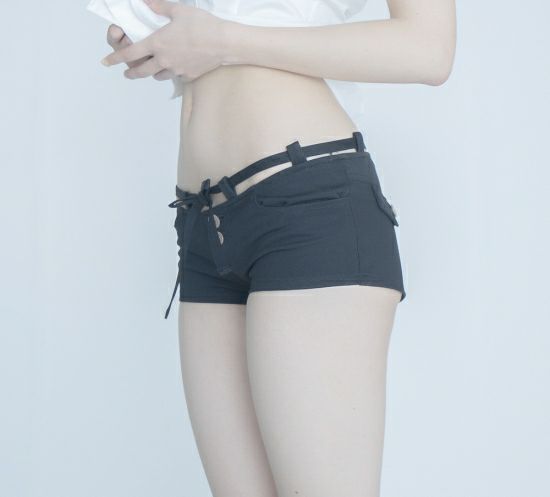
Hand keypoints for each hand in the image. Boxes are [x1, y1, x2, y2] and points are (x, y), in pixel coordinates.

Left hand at [100, 0, 228, 82]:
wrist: (223, 43)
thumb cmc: (203, 25)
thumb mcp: (179, 10)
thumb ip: (160, 7)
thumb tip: (147, 1)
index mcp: (157, 43)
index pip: (130, 53)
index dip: (115, 58)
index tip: (106, 62)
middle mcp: (164, 60)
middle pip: (141, 71)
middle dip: (131, 73)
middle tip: (127, 73)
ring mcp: (176, 70)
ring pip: (157, 76)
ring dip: (152, 72)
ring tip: (152, 69)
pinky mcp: (188, 76)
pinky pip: (176, 76)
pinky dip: (172, 73)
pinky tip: (175, 68)